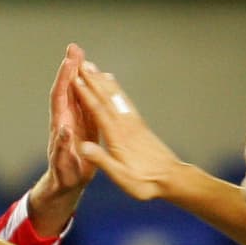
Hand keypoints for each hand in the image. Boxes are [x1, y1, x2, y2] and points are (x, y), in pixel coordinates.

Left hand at [27, 44, 93, 234]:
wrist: (66, 184)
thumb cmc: (64, 177)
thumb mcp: (63, 165)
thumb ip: (61, 148)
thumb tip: (63, 130)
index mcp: (60, 126)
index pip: (60, 97)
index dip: (64, 79)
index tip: (68, 62)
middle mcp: (66, 119)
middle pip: (66, 89)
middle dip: (69, 68)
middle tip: (74, 47)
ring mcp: (75, 120)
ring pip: (77, 93)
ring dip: (79, 73)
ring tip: (82, 54)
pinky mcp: (85, 125)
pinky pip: (87, 102)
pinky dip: (90, 87)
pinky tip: (96, 75)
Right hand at [71, 62, 181, 200]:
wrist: (171, 179)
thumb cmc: (145, 181)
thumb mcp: (121, 176)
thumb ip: (102, 160)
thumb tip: (83, 147)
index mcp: (117, 137)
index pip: (98, 111)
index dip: (85, 94)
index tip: (74, 79)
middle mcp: (126, 125)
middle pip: (106, 98)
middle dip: (92, 80)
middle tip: (81, 63)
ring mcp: (134, 123)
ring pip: (116, 97)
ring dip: (103, 81)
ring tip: (93, 67)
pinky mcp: (140, 125)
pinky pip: (125, 102)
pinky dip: (116, 90)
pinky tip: (113, 84)